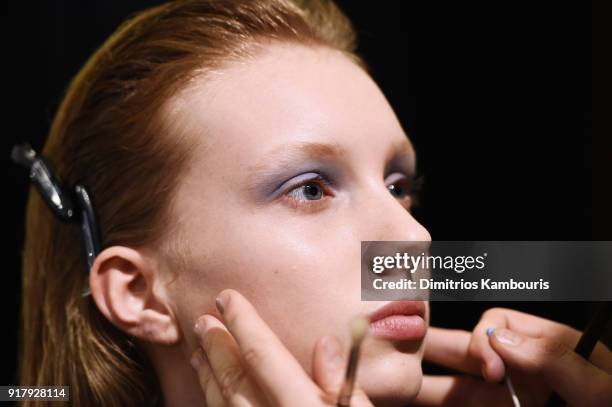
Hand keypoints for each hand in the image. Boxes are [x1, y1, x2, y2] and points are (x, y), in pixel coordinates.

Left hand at [189, 289, 373, 405]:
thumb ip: (345, 383)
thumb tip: (324, 342)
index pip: (265, 358)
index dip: (244, 324)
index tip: (228, 297)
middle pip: (235, 380)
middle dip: (218, 346)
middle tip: (204, 320)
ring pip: (222, 404)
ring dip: (210, 375)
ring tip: (200, 352)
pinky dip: (215, 402)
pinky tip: (213, 391)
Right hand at [414, 307, 611, 405]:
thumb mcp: (600, 388)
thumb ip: (554, 357)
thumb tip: (502, 339)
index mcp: (547, 349)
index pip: (498, 325)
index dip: (484, 341)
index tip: (491, 371)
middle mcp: (523, 372)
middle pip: (466, 351)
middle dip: (431, 347)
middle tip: (395, 344)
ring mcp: (509, 399)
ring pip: (456, 385)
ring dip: (424, 382)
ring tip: (393, 383)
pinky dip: (438, 405)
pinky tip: (414, 402)